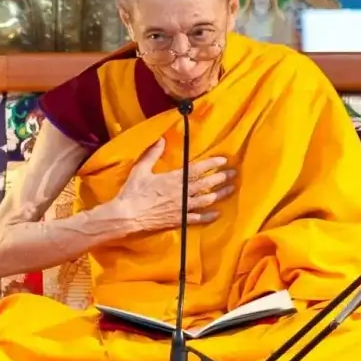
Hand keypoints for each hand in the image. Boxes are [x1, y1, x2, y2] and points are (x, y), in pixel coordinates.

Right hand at [114, 139, 234, 230]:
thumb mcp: (141, 169)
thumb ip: (152, 153)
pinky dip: (209, 216)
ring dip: (220, 194)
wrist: (127, 216)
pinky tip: (217, 213)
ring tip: (231, 189)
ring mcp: (182, 208)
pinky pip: (198, 219)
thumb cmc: (132, 192)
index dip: (212, 164)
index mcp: (173, 179)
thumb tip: (161, 139)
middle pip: (206, 184)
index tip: (223, 160)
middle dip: (221, 178)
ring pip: (206, 200)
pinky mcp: (179, 221)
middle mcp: (181, 193)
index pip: (197, 169)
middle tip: (233, 174)